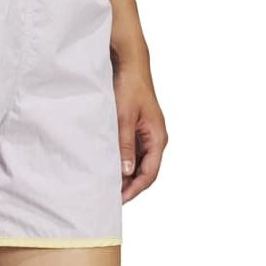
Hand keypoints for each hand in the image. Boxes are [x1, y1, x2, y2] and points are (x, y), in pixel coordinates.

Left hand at [113, 59, 167, 203]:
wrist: (130, 65)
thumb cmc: (130, 87)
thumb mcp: (124, 118)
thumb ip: (125, 145)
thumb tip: (126, 172)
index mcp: (158, 138)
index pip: (149, 174)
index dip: (135, 189)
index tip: (120, 199)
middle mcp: (156, 139)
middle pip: (145, 172)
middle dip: (130, 186)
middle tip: (111, 197)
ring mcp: (148, 136)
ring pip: (139, 164)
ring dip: (126, 175)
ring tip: (108, 185)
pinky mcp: (139, 131)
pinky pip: (133, 153)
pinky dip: (123, 163)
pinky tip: (109, 168)